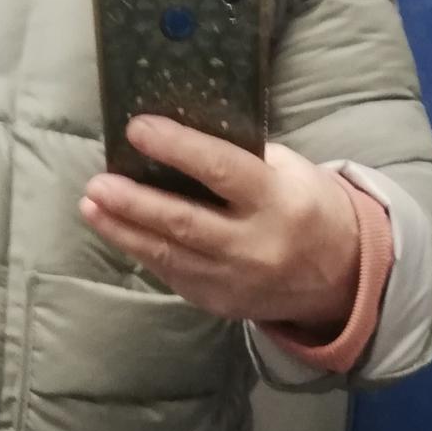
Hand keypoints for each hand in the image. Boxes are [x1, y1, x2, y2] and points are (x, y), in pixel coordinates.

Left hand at [79, 115, 359, 331]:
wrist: (340, 276)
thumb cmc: (306, 207)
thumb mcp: (288, 172)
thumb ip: (240, 158)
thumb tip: (177, 139)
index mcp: (277, 200)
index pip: (221, 170)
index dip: (177, 148)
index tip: (137, 129)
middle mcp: (255, 244)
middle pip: (184, 222)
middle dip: (134, 203)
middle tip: (97, 184)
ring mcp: (234, 279)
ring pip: (168, 255)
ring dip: (124, 230)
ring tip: (91, 207)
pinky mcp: (218, 301)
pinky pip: (172, 273)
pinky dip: (142, 251)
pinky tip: (118, 231)